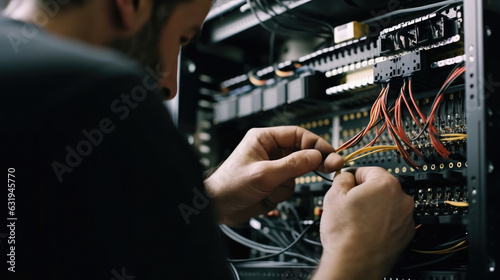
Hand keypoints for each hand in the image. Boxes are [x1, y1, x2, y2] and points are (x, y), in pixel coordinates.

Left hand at [204, 126, 343, 225]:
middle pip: (301, 152)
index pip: (298, 135)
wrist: (217, 209)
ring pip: (298, 172)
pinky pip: (290, 186)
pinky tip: (267, 196)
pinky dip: (282, 193)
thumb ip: (293, 165)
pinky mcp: (273, 183)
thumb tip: (316, 156)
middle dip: (311, 163)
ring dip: (288, 183)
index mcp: (264, 139)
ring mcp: (273, 168)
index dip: (316, 143)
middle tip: (332, 167)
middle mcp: (270, 151)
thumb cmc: (230, 185)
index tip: (331, 154)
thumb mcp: (264, 174)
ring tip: (271, 189)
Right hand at [312, 167, 414, 279]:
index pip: (370, 170)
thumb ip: (342, 178)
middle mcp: (402, 200)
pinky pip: (393, 222)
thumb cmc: (345, 234)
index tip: (348, 180)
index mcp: (387, 185)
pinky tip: (366, 229)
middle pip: (381, 187)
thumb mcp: (334, 196)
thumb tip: (346, 177)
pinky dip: (381, 223)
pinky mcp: (405, 236)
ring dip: (375, 207)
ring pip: (388, 205)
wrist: (353, 264)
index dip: (354, 174)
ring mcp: (406, 220)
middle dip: (366, 192)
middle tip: (349, 202)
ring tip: (356, 219)